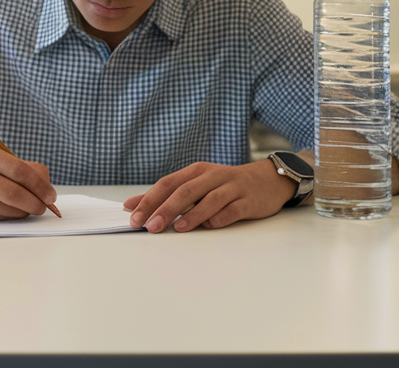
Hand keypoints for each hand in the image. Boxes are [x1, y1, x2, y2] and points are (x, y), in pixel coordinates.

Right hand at [0, 144, 56, 221]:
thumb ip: (25, 169)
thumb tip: (47, 190)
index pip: (19, 170)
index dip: (40, 185)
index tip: (51, 196)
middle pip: (12, 192)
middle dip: (35, 203)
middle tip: (45, 208)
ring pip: (5, 209)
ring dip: (23, 212)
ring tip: (27, 208)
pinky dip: (8, 217)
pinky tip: (10, 212)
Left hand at [123, 160, 294, 232]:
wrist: (266, 180)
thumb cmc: (225, 185)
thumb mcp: (196, 185)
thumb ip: (166, 196)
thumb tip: (132, 205)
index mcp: (196, 171)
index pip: (168, 183)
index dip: (149, 200)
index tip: (134, 217)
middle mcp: (212, 176)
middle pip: (185, 191)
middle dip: (165, 209)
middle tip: (150, 226)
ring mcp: (232, 187)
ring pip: (209, 199)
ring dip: (192, 214)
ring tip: (177, 228)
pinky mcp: (248, 200)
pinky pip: (233, 209)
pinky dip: (220, 217)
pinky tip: (210, 225)